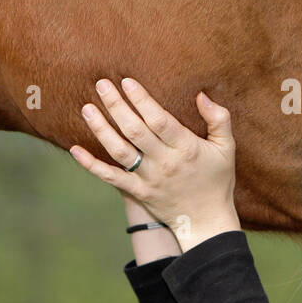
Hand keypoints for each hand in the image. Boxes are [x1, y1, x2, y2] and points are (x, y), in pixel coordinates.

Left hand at [69, 77, 240, 250]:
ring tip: (87, 108)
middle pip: (135, 131)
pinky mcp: (138, 192)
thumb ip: (219, 119)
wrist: (207, 221)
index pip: (159, 120)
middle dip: (116, 106)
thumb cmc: (217, 180)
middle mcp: (165, 162)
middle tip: (101, 84)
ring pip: (119, 151)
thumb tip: (201, 95)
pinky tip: (75, 150)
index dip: (142, 100)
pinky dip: (91, 165)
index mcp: (186, 148)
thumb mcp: (227, 148)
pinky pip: (111, 178)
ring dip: (101, 129)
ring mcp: (149, 179)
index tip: (127, 81)